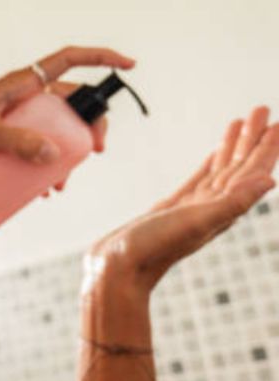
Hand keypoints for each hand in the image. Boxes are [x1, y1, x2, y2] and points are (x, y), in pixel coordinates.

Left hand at [0, 47, 135, 186]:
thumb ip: (16, 143)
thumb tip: (53, 156)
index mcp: (22, 83)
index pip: (68, 60)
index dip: (100, 58)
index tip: (129, 66)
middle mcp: (23, 96)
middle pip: (71, 103)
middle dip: (89, 126)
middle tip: (95, 153)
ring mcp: (16, 116)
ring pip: (55, 129)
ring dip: (67, 154)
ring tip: (62, 184)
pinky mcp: (6, 134)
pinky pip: (37, 145)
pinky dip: (46, 164)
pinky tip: (46, 189)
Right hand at [86, 107, 278, 297]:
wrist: (117, 270)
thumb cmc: (154, 249)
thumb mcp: (196, 222)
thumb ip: (233, 202)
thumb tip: (270, 181)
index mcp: (222, 210)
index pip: (250, 172)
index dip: (265, 148)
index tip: (275, 123)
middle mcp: (213, 208)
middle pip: (238, 167)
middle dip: (251, 140)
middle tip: (261, 110)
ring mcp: (192, 208)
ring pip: (220, 171)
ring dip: (231, 147)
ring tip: (241, 123)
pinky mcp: (172, 208)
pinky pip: (199, 180)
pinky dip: (210, 165)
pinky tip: (214, 155)